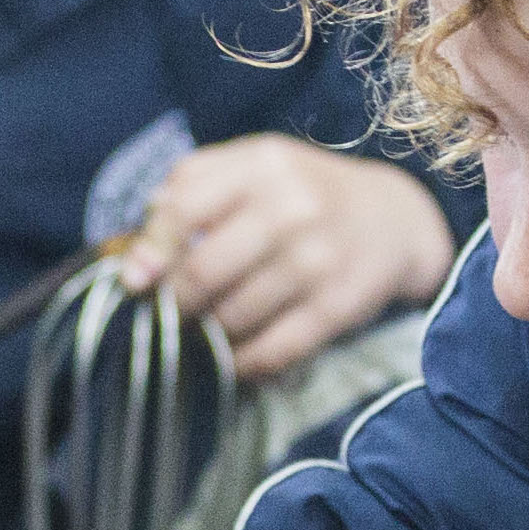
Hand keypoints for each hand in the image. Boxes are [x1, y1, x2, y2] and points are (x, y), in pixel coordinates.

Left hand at [123, 135, 456, 378]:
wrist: (393, 219)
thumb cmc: (302, 192)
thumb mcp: (252, 167)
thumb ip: (190, 188)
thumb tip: (138, 247)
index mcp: (262, 166)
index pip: (184, 210)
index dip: (151, 252)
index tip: (135, 282)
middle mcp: (293, 209)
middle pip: (203, 272)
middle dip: (174, 303)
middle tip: (170, 313)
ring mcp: (318, 261)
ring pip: (233, 318)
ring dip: (207, 335)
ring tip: (204, 331)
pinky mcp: (337, 308)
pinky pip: (273, 351)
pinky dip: (243, 363)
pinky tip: (235, 357)